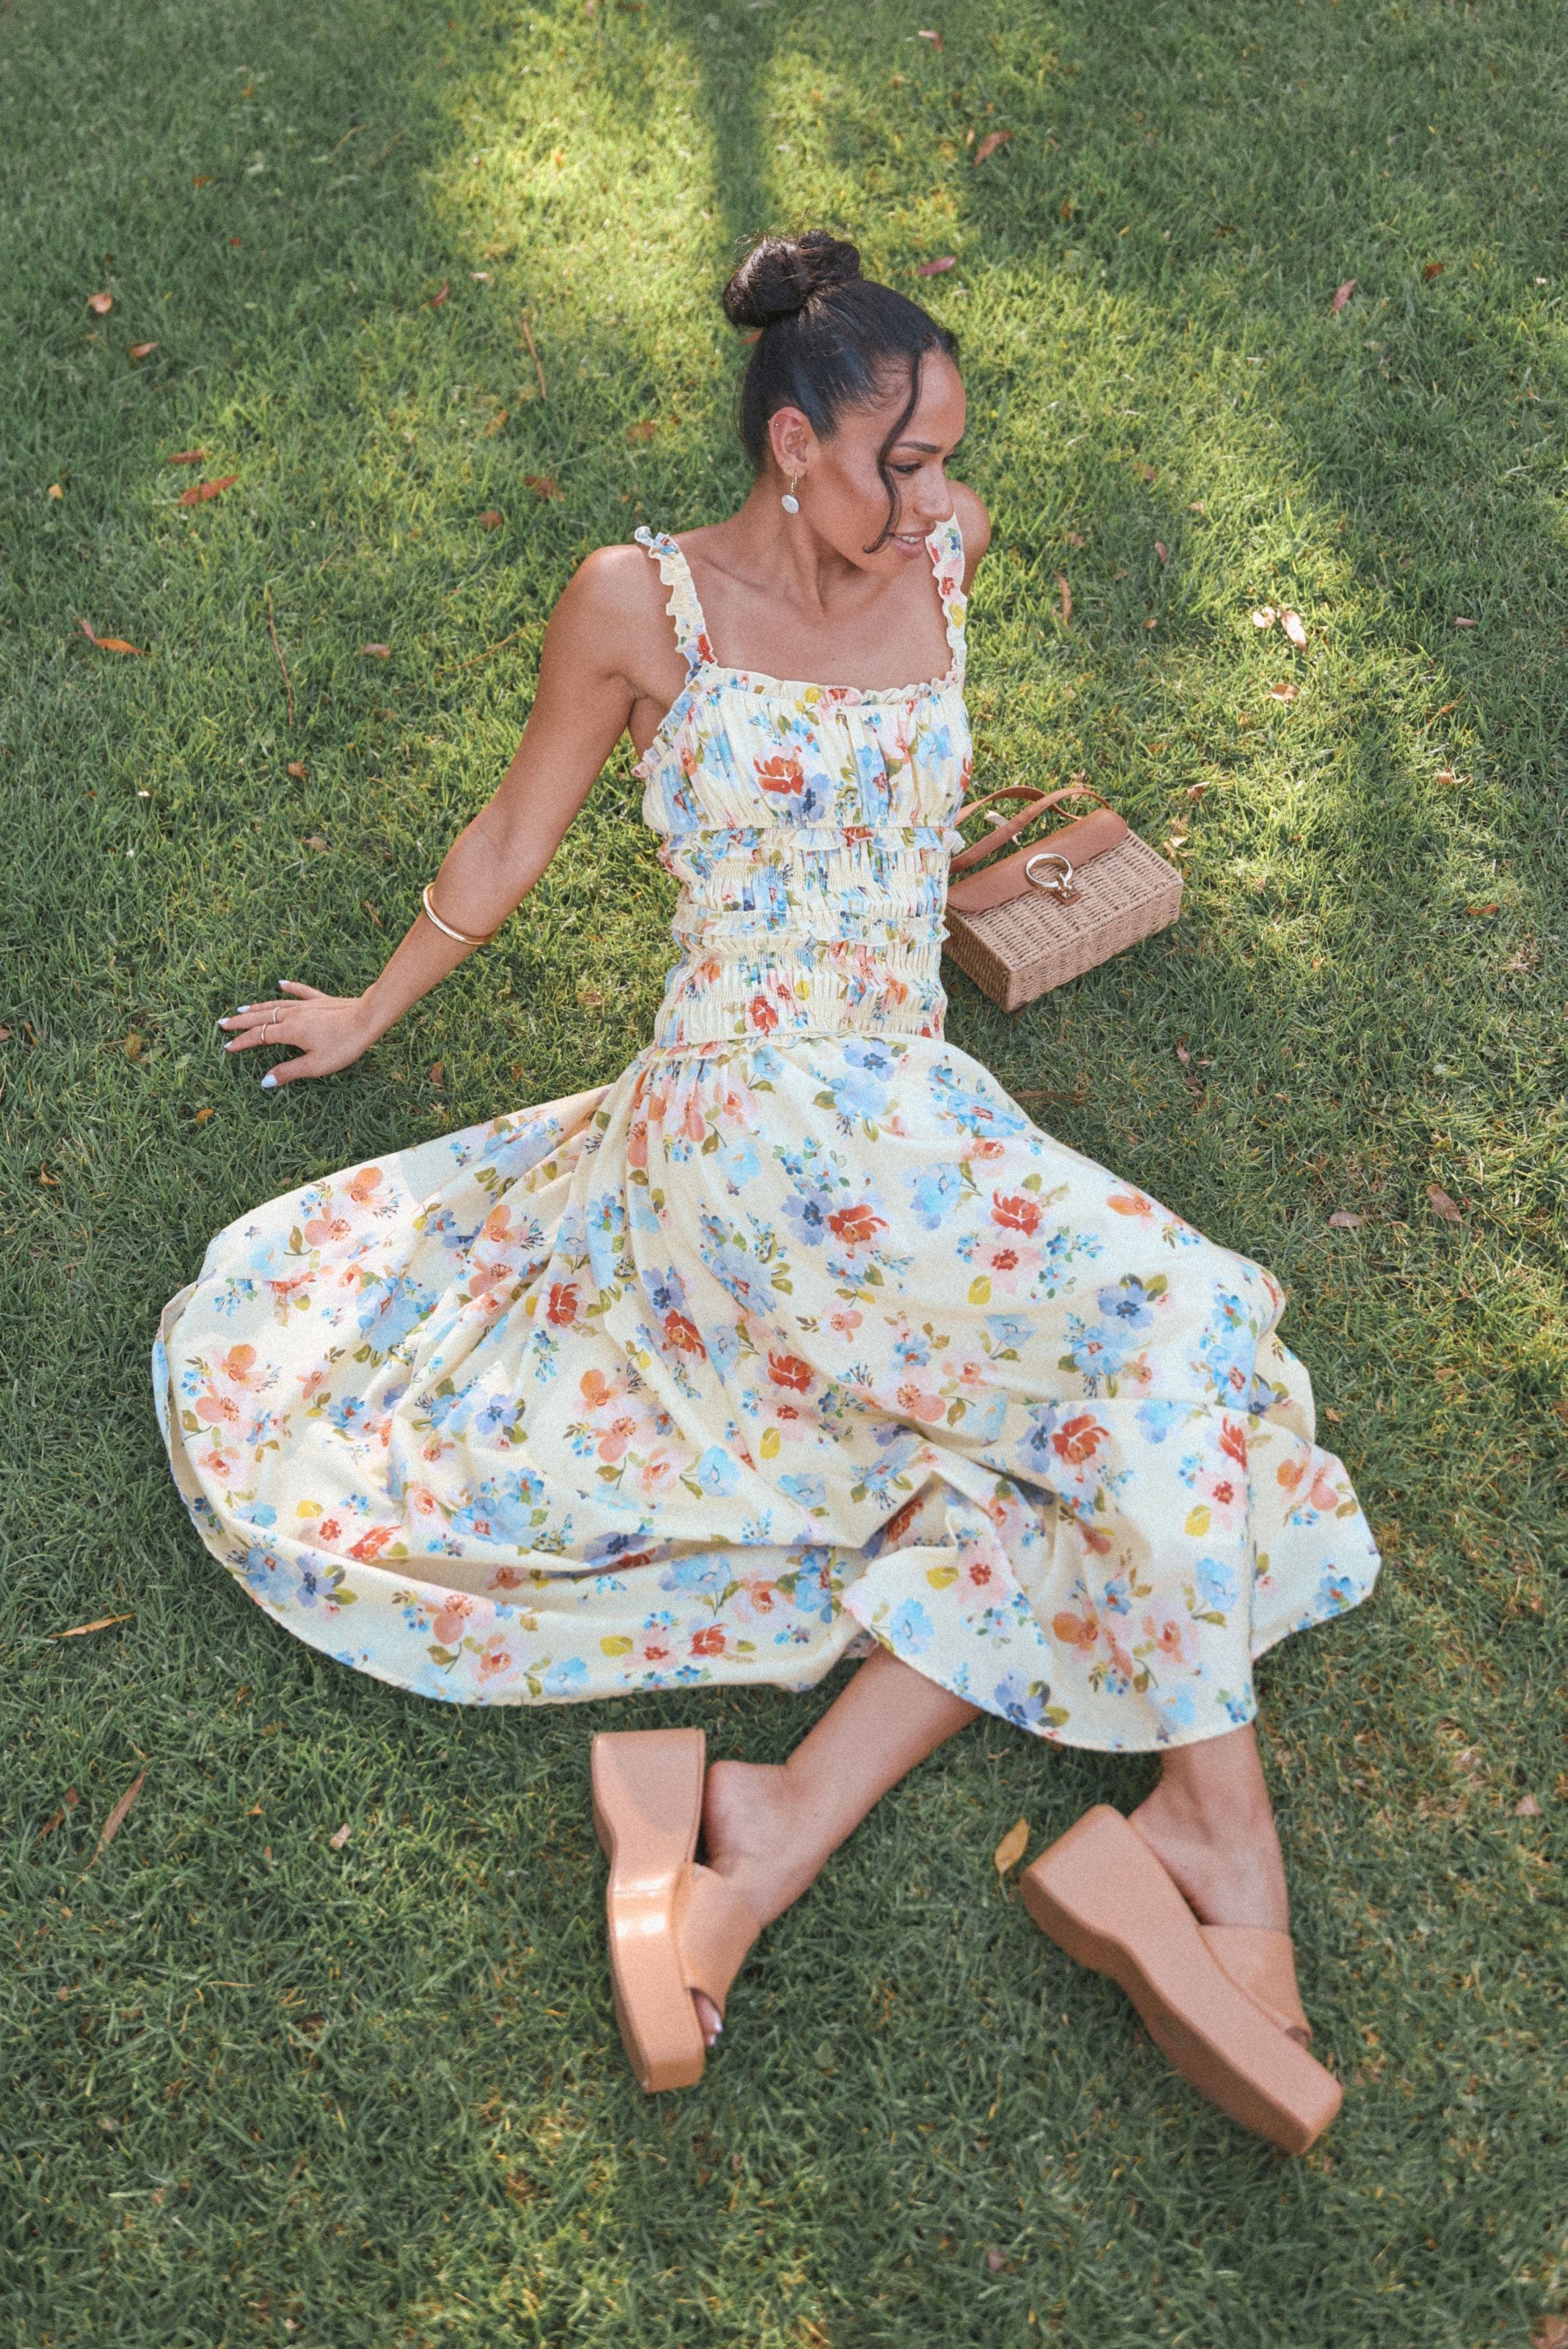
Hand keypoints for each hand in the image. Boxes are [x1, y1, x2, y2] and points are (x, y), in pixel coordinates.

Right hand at [217, 982, 378, 1088]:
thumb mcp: (316, 1065)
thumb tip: (264, 1081)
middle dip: (240, 1022)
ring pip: (276, 1004)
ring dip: (257, 1007)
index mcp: (289, 1031)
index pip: (259, 1036)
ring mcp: (307, 1005)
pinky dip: (289, 987)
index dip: (242, 1043)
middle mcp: (293, 1015)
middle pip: (261, 1017)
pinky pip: (301, 992)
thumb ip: (289, 1072)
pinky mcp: (321, 1000)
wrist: (368, 1018)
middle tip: (222, 1023)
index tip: (227, 1048)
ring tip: (242, 1009)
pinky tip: (281, 983)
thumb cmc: (344, 1045)